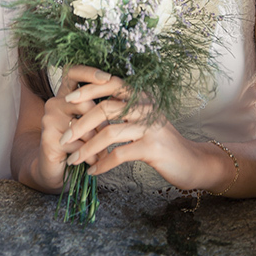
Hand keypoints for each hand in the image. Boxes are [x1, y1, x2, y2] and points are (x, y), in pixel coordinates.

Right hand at [36, 65, 106, 189]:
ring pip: (83, 127)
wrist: (57, 170)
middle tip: (111, 139)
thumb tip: (127, 101)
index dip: (89, 73)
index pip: (73, 73)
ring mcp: (48, 120)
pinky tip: (92, 163)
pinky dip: (90, 156)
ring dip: (97, 144)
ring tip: (102, 155)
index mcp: (65, 95)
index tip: (108, 78)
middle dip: (102, 125)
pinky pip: (77, 144)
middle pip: (85, 104)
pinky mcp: (48, 138)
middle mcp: (54, 103)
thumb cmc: (80, 145)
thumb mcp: (92, 125)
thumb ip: (102, 110)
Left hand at [58, 72, 209, 190]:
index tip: (67, 100)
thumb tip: (84, 111)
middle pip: (105, 108)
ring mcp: (150, 127)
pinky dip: (103, 164)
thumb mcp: (140, 120)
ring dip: (87, 148)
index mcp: (140, 97)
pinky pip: (120, 154)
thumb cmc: (160, 141)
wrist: (192, 162)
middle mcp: (145, 107)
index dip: (87, 89)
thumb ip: (119, 112)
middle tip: (63, 138)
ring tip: (73, 159)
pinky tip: (93, 171)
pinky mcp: (153, 148)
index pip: (110, 83)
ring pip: (109, 133)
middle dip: (80, 124)